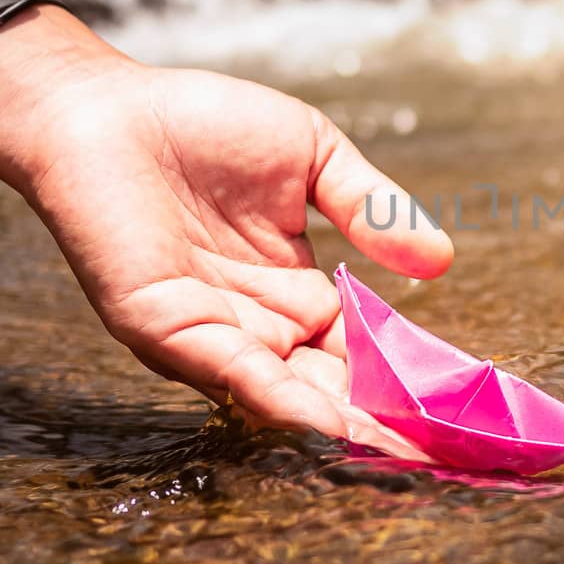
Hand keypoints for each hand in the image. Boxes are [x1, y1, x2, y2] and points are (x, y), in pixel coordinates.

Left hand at [0, 11, 452, 458]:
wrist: (105, 108)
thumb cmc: (202, 123)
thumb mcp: (313, 157)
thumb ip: (372, 206)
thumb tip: (441, 260)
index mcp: (297, 291)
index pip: (364, 350)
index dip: (406, 376)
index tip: (458, 405)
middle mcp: (259, 326)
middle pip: (333, 387)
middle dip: (383, 422)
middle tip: (442, 452)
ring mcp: (213, 334)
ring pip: (288, 395)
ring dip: (341, 428)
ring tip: (399, 455)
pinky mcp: (165, 330)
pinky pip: (233, 372)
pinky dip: (282, 402)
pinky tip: (329, 423)